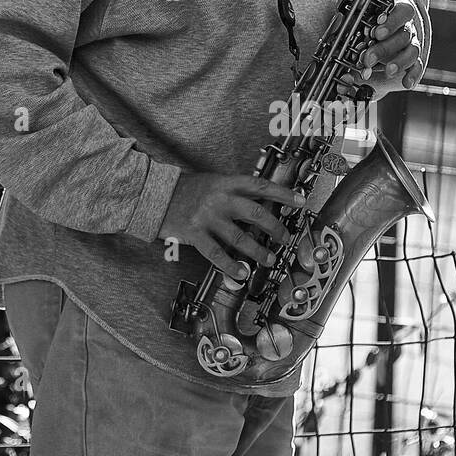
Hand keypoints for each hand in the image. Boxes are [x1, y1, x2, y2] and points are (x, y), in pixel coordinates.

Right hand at [160, 171, 303, 280]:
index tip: (300, 201)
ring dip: (258, 251)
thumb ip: (233, 191)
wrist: (155, 194)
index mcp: (226, 183)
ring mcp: (207, 217)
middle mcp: (219, 199)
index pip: (260, 187)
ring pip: (240, 237)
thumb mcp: (212, 181)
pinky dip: (230, 265)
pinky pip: (216, 253)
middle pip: (255, 213)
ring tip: (270, 259)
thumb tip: (260, 202)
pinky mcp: (195, 234)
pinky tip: (241, 273)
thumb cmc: (185, 189)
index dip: (283, 194)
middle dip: (275, 227)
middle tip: (285, 237)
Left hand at [337, 0, 422, 97]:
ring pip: (412, 52)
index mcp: (396, 10)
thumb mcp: (359, 2)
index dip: (392, 21)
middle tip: (368, 58)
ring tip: (388, 71)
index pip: (402, 11)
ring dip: (399, 62)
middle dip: (385, 48)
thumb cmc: (370, 13)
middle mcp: (406, 27)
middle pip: (403, 35)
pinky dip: (413, 75)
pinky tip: (406, 83)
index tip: (377, 31)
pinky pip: (417, 67)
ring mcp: (411, 44)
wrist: (380, 27)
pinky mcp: (412, 60)